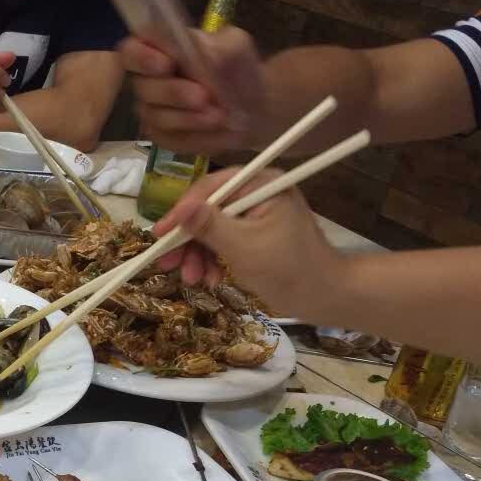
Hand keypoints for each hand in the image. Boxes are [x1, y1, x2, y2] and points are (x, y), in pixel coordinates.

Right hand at [119, 26, 265, 153]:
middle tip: (202, 96)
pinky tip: (216, 129)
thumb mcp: (235, 46)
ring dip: (187, 117)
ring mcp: (153, 110)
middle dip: (172, 92)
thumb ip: (213, 44)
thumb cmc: (239, 69)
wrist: (255, 105)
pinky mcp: (162, 136)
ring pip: (156, 116)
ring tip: (219, 116)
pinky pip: (169, 138)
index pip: (131, 50)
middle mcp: (148, 81)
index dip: (142, 57)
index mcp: (158, 49)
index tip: (166, 64)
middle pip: (142, 87)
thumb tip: (193, 50)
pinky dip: (194, 134)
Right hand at [152, 166, 341, 314]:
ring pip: (211, 227)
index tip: (158, 234)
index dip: (181, 211)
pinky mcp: (254, 232)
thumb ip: (210, 226)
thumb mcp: (243, 247)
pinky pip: (223, 240)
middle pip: (208, 208)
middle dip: (188, 238)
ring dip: (197, 254)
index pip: (211, 187)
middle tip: (167, 264)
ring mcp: (255, 212)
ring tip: (193, 280)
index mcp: (262, 183)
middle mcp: (258, 191)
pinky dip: (212, 259)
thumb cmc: (288, 269)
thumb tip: (180, 209)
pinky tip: (211, 279)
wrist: (322, 296)